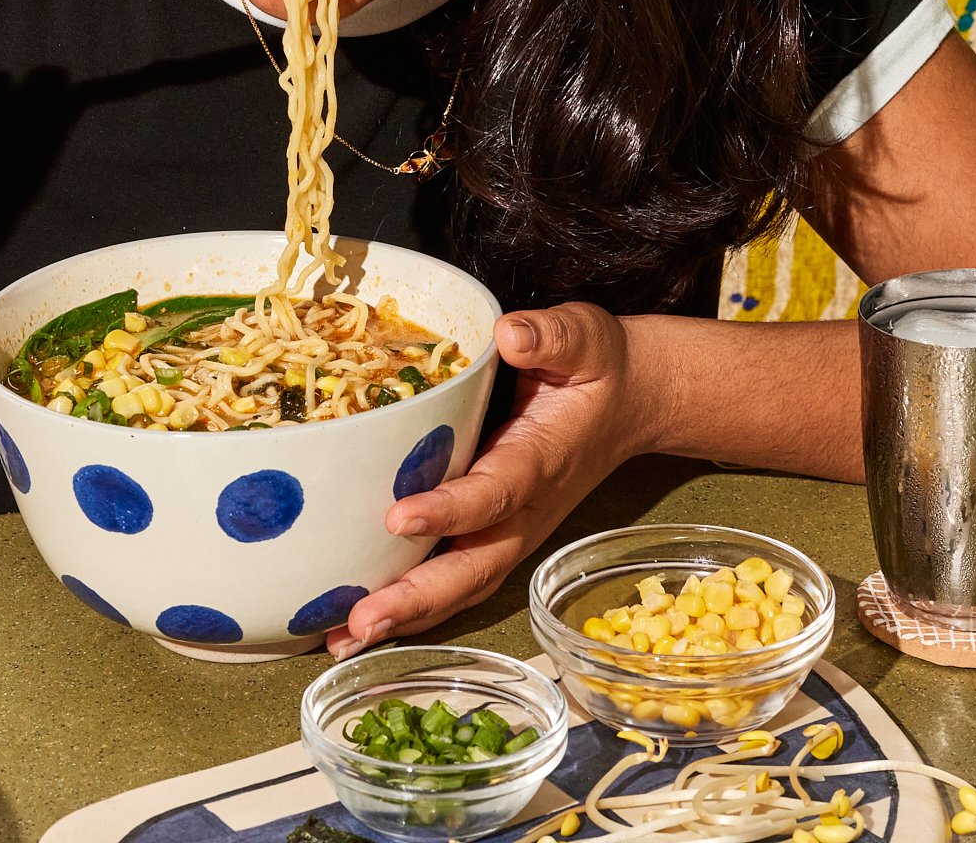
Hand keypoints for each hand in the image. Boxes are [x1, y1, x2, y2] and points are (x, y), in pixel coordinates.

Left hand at [327, 301, 669, 656]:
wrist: (633, 401)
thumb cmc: (598, 367)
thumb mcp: (583, 338)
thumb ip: (550, 336)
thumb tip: (511, 335)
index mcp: (540, 461)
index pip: (493, 492)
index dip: (449, 510)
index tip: (398, 517)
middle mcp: (525, 509)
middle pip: (472, 568)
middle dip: (416, 599)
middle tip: (359, 621)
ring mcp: (511, 529)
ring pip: (459, 585)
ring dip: (405, 616)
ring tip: (342, 640)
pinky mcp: (495, 532)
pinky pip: (453, 578)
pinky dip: (410, 606)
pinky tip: (359, 623)